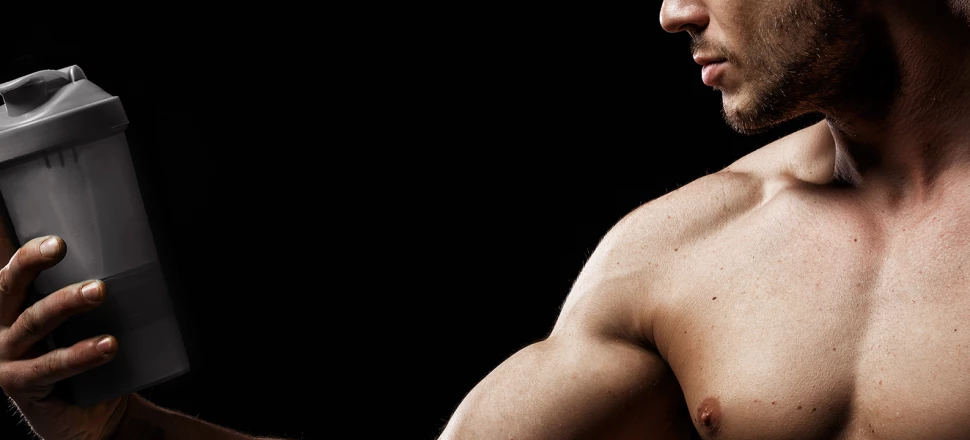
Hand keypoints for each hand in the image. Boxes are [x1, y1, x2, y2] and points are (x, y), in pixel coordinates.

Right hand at [0, 234, 127, 439]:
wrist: (89, 414)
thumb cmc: (86, 358)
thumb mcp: (83, 323)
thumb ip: (90, 295)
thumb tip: (137, 258)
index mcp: (13, 305)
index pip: (15, 271)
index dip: (27, 252)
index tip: (54, 237)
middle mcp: (1, 326)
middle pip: (9, 287)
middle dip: (32, 262)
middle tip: (60, 246)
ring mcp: (6, 356)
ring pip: (33, 322)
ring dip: (65, 303)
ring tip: (98, 291)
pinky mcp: (20, 384)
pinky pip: (49, 366)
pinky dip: (80, 354)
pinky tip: (108, 345)